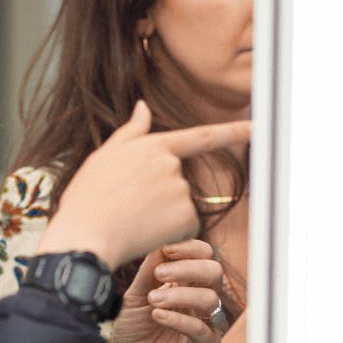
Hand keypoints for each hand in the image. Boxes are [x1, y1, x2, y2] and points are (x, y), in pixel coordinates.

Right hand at [38, 101, 251, 267]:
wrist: (86, 236)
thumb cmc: (87, 198)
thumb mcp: (104, 157)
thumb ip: (131, 132)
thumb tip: (143, 107)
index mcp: (154, 147)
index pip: (202, 137)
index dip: (232, 133)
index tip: (257, 128)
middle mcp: (173, 165)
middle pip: (178, 181)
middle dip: (159, 194)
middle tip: (127, 206)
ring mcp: (181, 191)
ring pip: (180, 205)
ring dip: (162, 215)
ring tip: (130, 219)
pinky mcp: (186, 218)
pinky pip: (184, 226)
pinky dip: (169, 233)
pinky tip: (144, 233)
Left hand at [109, 240, 226, 342]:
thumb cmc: (133, 329)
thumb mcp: (134, 296)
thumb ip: (148, 272)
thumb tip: (161, 243)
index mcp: (188, 282)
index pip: (204, 255)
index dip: (189, 248)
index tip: (166, 250)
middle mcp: (201, 299)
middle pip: (214, 271)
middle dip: (187, 268)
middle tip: (159, 275)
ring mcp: (206, 323)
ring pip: (209, 299)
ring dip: (180, 296)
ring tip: (153, 301)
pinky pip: (202, 329)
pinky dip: (179, 319)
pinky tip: (158, 316)